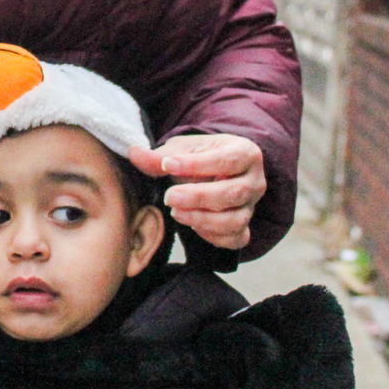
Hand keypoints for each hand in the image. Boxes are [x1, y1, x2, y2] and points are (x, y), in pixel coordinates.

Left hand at [127, 133, 266, 250]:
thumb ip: (159, 156)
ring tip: (176, 212)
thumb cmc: (197, 156)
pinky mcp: (245, 227)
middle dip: (198, 197)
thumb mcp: (180, 150)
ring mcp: (251, 207)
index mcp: (245, 153)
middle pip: (233, 193)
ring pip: (235, 220)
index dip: (197, 165)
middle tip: (170, 197)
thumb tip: (134, 154)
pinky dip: (213, 236)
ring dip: (203, 219)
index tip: (168, 165)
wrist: (209, 172)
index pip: (226, 160)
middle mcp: (255, 181)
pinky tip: (192, 226)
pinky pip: (235, 239)